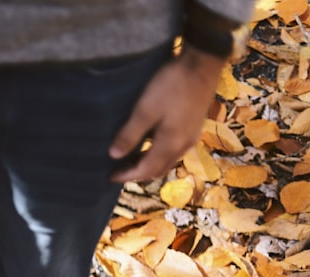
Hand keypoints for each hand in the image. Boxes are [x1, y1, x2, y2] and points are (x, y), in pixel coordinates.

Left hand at [109, 47, 224, 182]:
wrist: (203, 62)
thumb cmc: (172, 86)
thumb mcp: (146, 109)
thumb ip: (130, 134)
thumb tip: (114, 155)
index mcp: (171, 145)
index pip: (146, 170)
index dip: (128, 175)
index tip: (110, 177)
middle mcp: (184, 145)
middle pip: (159, 169)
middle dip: (138, 173)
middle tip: (119, 171)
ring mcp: (191, 135)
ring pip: (168, 160)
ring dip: (149, 164)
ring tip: (130, 160)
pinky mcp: (193, 125)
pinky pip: (174, 149)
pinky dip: (159, 153)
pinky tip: (149, 145)